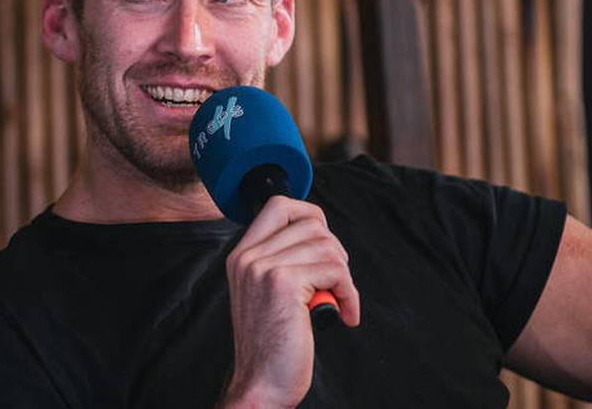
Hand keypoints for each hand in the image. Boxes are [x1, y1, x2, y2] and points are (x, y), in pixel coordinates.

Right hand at [220, 196, 360, 407]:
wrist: (262, 385)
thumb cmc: (271, 346)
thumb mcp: (266, 293)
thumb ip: (282, 261)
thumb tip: (320, 236)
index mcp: (241, 256)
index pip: (279, 206)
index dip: (311, 216)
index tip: (326, 245)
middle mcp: (248, 257)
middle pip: (312, 224)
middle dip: (335, 253)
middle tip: (336, 283)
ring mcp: (263, 268)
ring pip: (328, 246)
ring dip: (344, 276)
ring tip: (338, 300)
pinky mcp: (283, 283)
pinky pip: (335, 271)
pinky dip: (350, 294)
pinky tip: (345, 314)